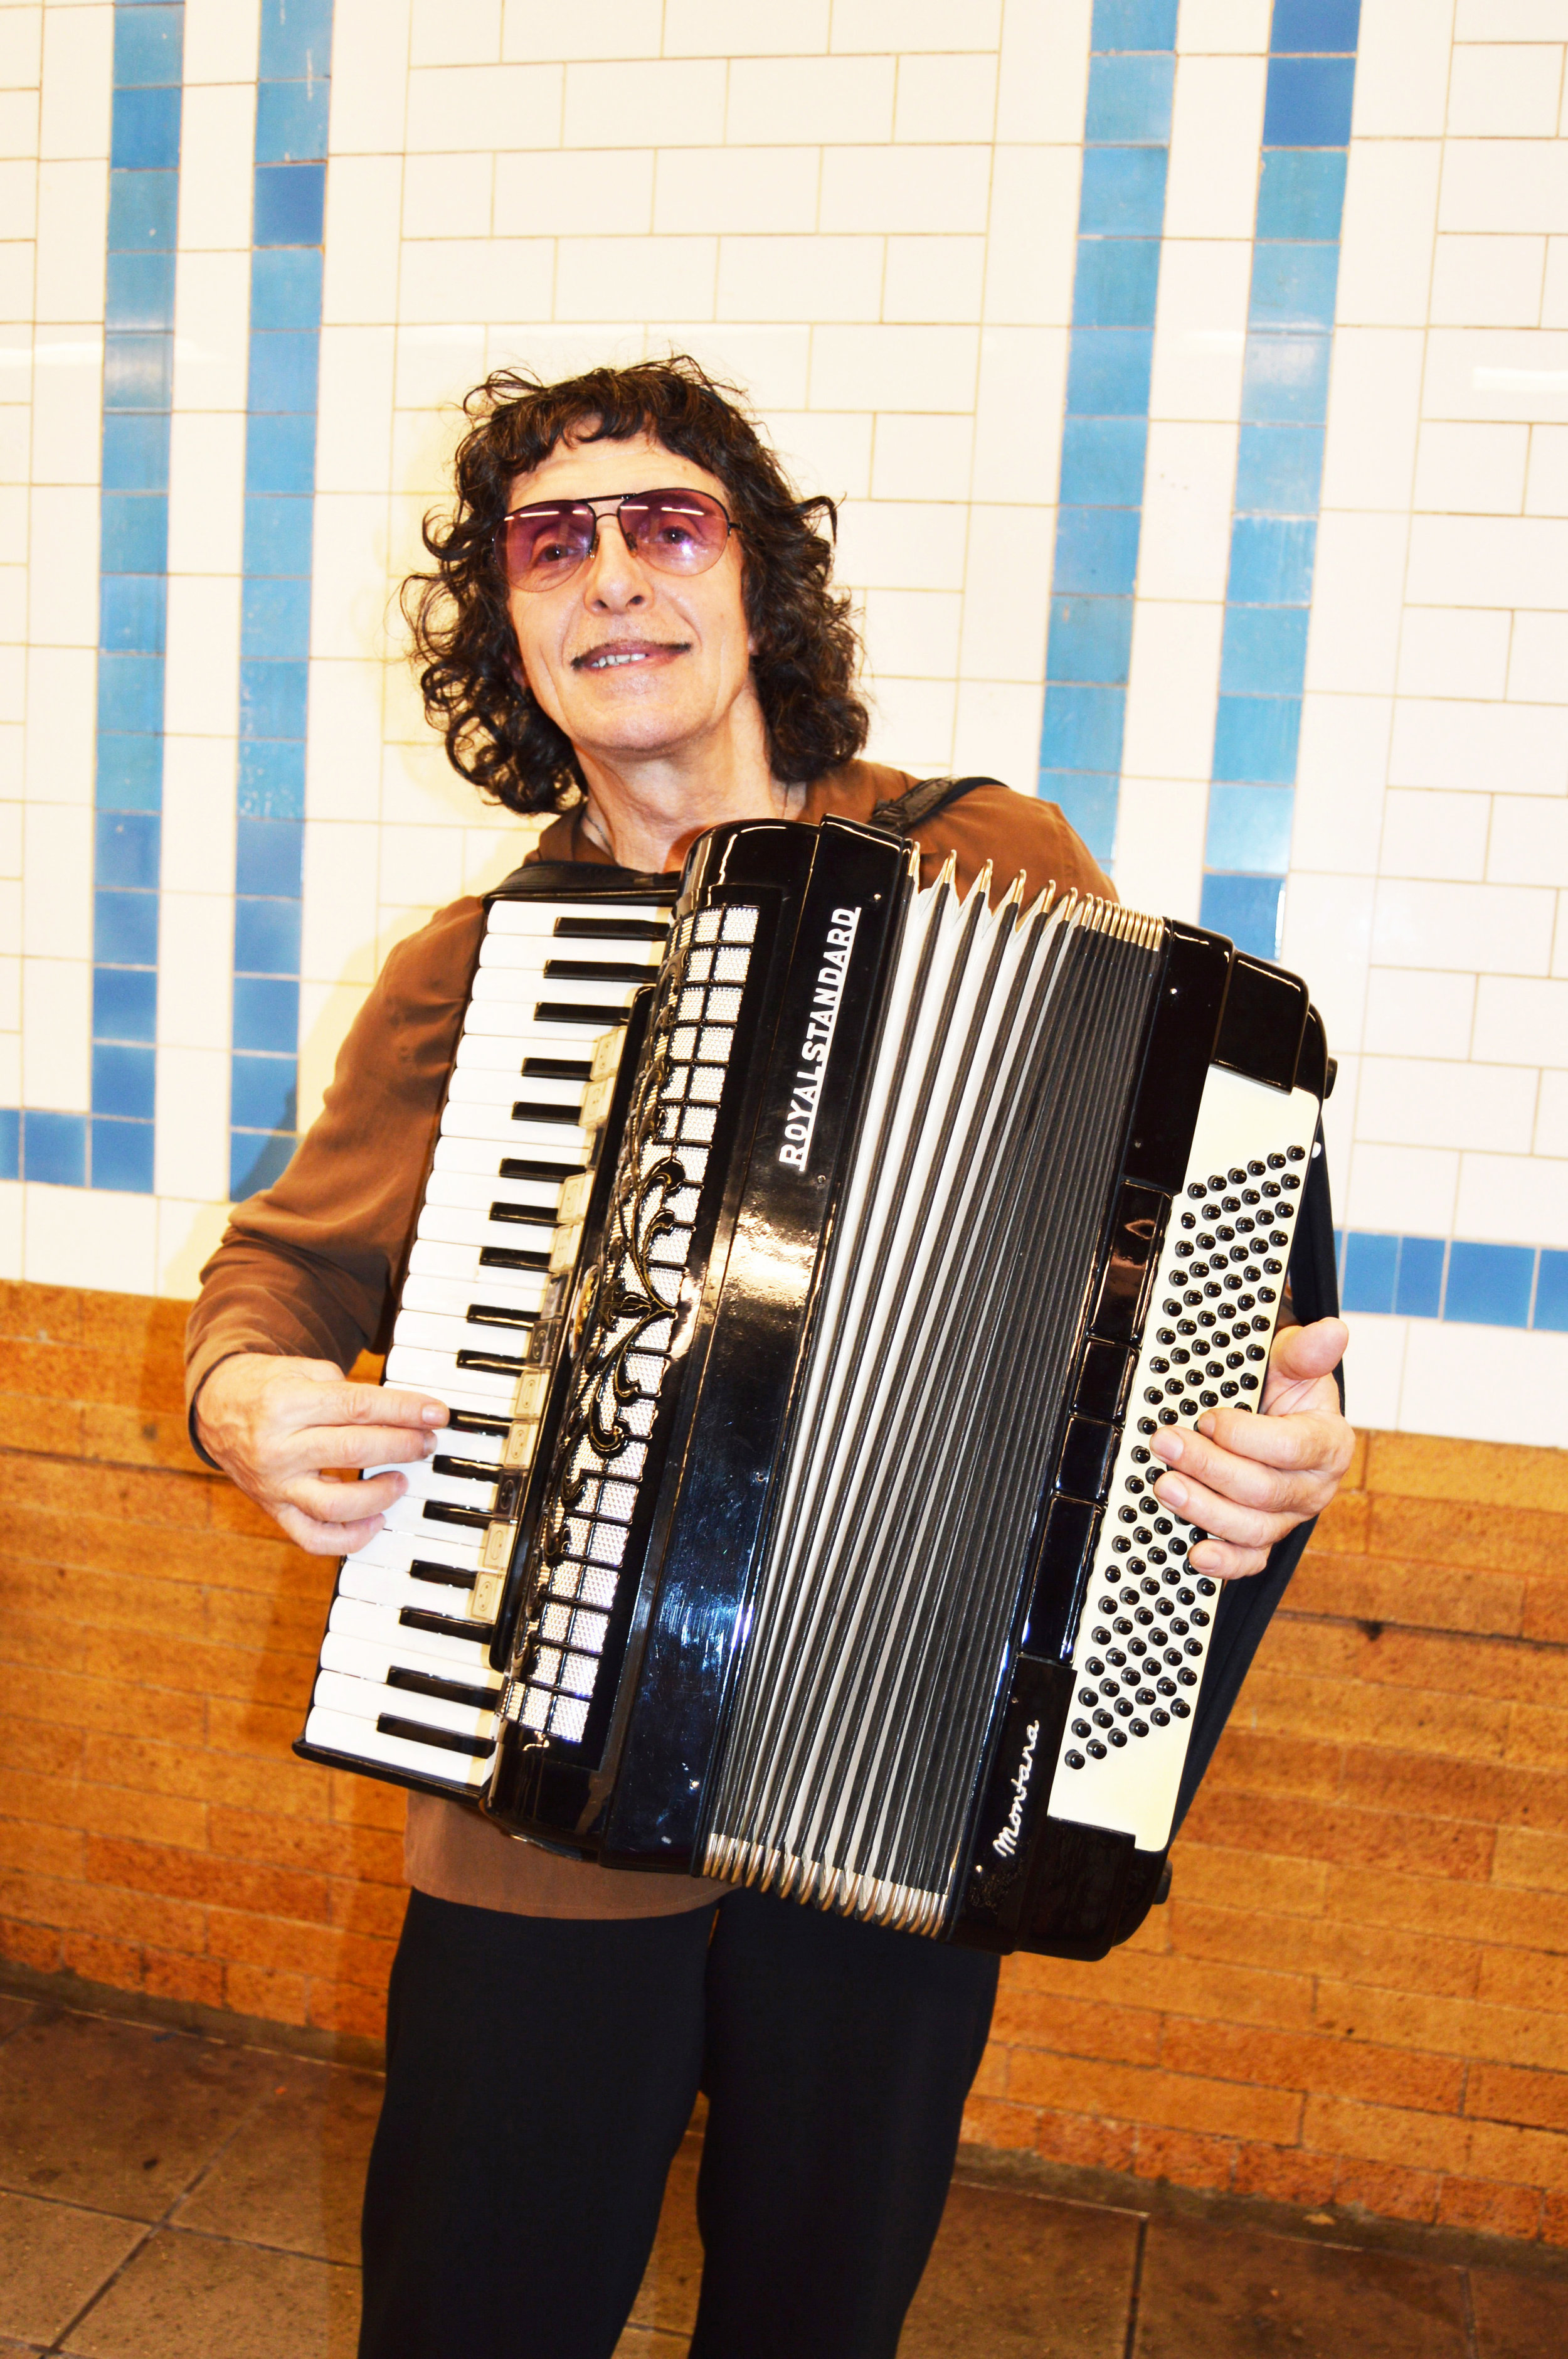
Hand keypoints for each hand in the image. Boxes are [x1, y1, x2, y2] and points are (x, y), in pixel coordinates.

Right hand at [194, 1353, 448, 1556]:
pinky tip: (376, 1521)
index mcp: (287, 1403)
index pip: (358, 1407)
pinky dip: (350, 1538)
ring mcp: (274, 1485)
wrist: (217, 1409)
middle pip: (354, 1451)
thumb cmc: (270, 1387)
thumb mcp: (304, 1370)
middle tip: (426, 1442)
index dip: (405, 1410)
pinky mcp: (274, 1510)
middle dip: (402, 1446)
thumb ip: (349, 1390)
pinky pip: (313, 1538)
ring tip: (401, 1480)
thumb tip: (405, 1414)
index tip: (438, 1414)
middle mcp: (278, 1447)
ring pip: (334, 1504)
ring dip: (379, 1495)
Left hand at [1147, 1318, 1352, 1582]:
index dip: (1247, 1436)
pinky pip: (1249, 1561)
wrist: (1272, 1414)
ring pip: (1252, 1528)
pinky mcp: (1262, 1537)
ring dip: (1204, 1510)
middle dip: (1209, 1468)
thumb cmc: (1282, 1389)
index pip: (1293, 1447)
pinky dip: (1223, 1563)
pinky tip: (1196, 1553)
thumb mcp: (1291, 1363)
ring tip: (1166, 1486)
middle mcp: (1311, 1487)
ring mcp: (1286, 1517)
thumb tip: (1331, 1331)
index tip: (1209, 1419)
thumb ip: (1305, 1352)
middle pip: (1264, 1490)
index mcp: (1328, 1441)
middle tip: (1168, 1445)